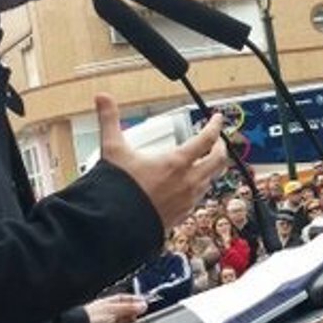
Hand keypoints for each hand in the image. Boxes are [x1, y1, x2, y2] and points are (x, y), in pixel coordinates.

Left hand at [85, 294, 147, 322]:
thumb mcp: (109, 310)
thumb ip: (126, 308)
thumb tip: (142, 304)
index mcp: (102, 308)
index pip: (121, 301)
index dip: (133, 301)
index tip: (144, 304)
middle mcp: (103, 322)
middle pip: (125, 320)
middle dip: (135, 321)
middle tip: (145, 321)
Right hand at [96, 93, 227, 229]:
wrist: (114, 226)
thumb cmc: (116, 189)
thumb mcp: (113, 150)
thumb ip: (109, 120)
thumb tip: (102, 97)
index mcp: (177, 162)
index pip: (207, 139)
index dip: (215, 126)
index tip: (217, 119)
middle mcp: (188, 181)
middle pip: (218, 161)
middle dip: (220, 148)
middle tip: (218, 141)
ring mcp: (187, 200)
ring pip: (211, 180)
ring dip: (212, 168)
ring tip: (206, 161)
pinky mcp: (182, 215)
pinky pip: (199, 197)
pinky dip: (201, 186)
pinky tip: (191, 185)